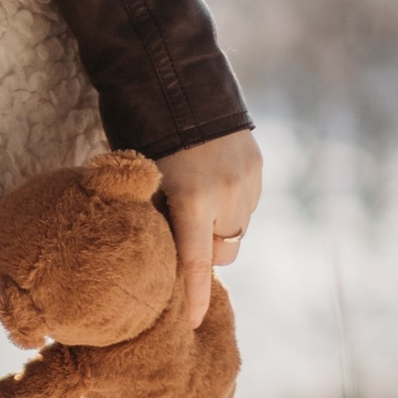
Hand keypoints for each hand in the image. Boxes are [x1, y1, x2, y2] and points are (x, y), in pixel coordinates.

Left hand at [155, 130, 263, 331]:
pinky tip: (209, 180)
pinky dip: (230, 203)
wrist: (174, 73)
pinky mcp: (258, 166)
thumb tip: (159, 247)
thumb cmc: (140, 125)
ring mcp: (247, 180)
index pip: (194, 263)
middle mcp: (226, 195)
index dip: (194, 297)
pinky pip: (246, 202)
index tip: (194, 324)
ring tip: (192, 200)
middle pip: (221, 251)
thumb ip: (156, 213)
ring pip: (236, 228)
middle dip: (203, 251)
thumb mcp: (140, 175)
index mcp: (191, 198)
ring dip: (218, 226)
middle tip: (178, 235)